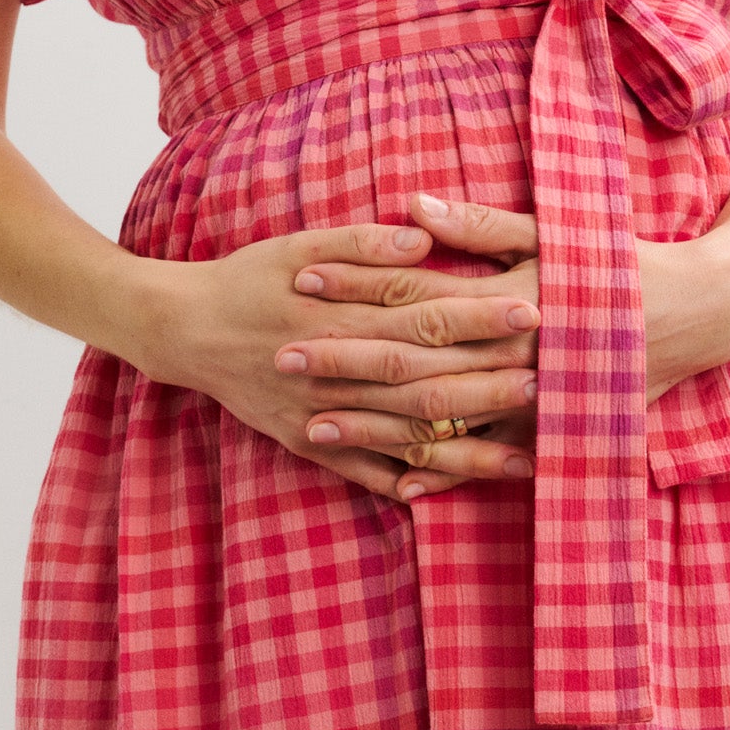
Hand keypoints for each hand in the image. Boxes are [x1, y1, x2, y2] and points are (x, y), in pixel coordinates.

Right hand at [122, 215, 540, 503]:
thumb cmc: (247, 277)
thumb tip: (421, 238)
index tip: (531, 313)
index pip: (422, 316)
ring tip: (522, 459)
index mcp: (337, 314)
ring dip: (465, 450)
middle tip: (548, 385)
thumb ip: (361, 242)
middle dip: (489, 385)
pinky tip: (446, 491)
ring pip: (403, 436)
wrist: (180, 328)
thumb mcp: (296, 243)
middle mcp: (333, 370)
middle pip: (425, 381)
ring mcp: (319, 414)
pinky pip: (360, 470)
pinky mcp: (305, 441)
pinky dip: (401, 482)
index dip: (478, 316)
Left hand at [289, 197, 729, 495]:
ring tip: (313, 426)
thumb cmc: (622, 262)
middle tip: (280, 355)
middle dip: (344, 359)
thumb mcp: (554, 232)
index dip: (357, 284)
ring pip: (443, 418)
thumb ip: (481, 222)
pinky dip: (447, 472)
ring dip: (377, 424)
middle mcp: (519, 353)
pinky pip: (493, 461)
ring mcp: (537, 399)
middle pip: (416, 359)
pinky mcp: (556, 430)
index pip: (416, 290)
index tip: (301, 279)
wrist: (705, 314)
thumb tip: (411, 207)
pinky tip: (398, 482)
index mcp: (512, 296)